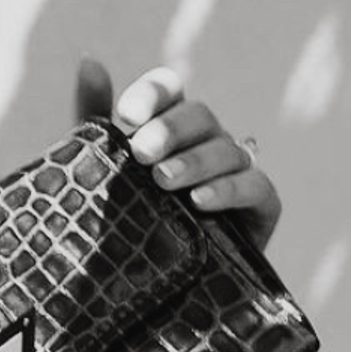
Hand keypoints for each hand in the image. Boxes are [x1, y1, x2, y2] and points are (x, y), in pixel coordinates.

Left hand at [75, 58, 280, 250]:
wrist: (153, 292)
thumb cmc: (124, 223)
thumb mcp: (100, 171)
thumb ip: (92, 116)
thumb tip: (89, 58)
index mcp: (168, 127)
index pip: (169, 90)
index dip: (153, 94)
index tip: (127, 114)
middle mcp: (205, 142)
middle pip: (199, 114)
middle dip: (170, 129)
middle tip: (142, 152)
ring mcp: (236, 172)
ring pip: (226, 148)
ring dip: (195, 161)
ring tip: (163, 181)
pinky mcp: (262, 206)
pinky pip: (257, 186)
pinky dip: (230, 190)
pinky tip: (200, 202)